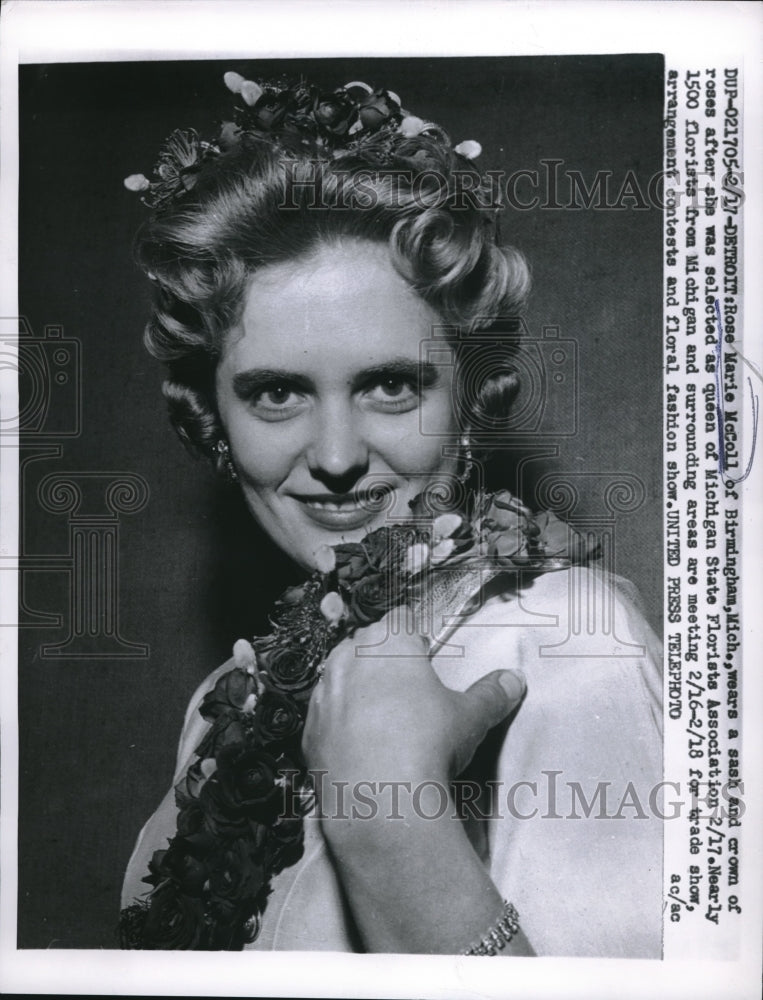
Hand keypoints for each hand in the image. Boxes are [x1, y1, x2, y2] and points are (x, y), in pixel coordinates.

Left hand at [300, 611, 530, 954]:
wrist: (379, 798)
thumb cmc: (429, 743)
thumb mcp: (471, 717)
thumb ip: (492, 694)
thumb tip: (515, 680)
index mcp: (390, 642)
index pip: (400, 619)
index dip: (413, 634)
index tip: (424, 652)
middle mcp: (350, 657)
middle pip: (365, 642)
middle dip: (382, 656)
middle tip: (406, 683)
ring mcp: (324, 692)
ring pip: (338, 674)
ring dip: (355, 685)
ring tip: (380, 712)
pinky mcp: (308, 729)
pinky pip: (324, 713)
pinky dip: (338, 721)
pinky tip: (357, 742)